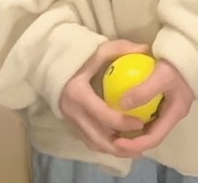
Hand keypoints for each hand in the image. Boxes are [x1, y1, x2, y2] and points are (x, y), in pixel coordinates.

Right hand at [58, 39, 146, 155]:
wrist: (51, 64)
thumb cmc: (78, 56)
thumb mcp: (99, 49)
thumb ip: (121, 48)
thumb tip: (146, 49)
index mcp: (78, 94)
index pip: (102, 115)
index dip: (122, 123)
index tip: (141, 123)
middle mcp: (72, 112)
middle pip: (98, 138)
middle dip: (120, 146)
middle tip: (142, 144)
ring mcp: (69, 121)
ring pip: (93, 144)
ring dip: (113, 149)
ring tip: (135, 149)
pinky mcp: (70, 125)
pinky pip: (89, 140)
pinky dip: (105, 145)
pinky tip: (121, 143)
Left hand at [111, 57, 194, 156]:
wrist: (190, 47)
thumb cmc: (178, 62)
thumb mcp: (162, 75)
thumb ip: (144, 91)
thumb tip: (121, 104)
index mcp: (175, 114)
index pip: (154, 139)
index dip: (135, 145)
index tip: (116, 144)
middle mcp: (170, 114)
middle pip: (149, 136)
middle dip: (130, 142)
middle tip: (109, 139)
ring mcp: (166, 106)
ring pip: (146, 125)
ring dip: (130, 129)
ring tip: (110, 128)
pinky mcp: (160, 98)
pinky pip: (144, 111)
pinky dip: (131, 113)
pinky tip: (117, 109)